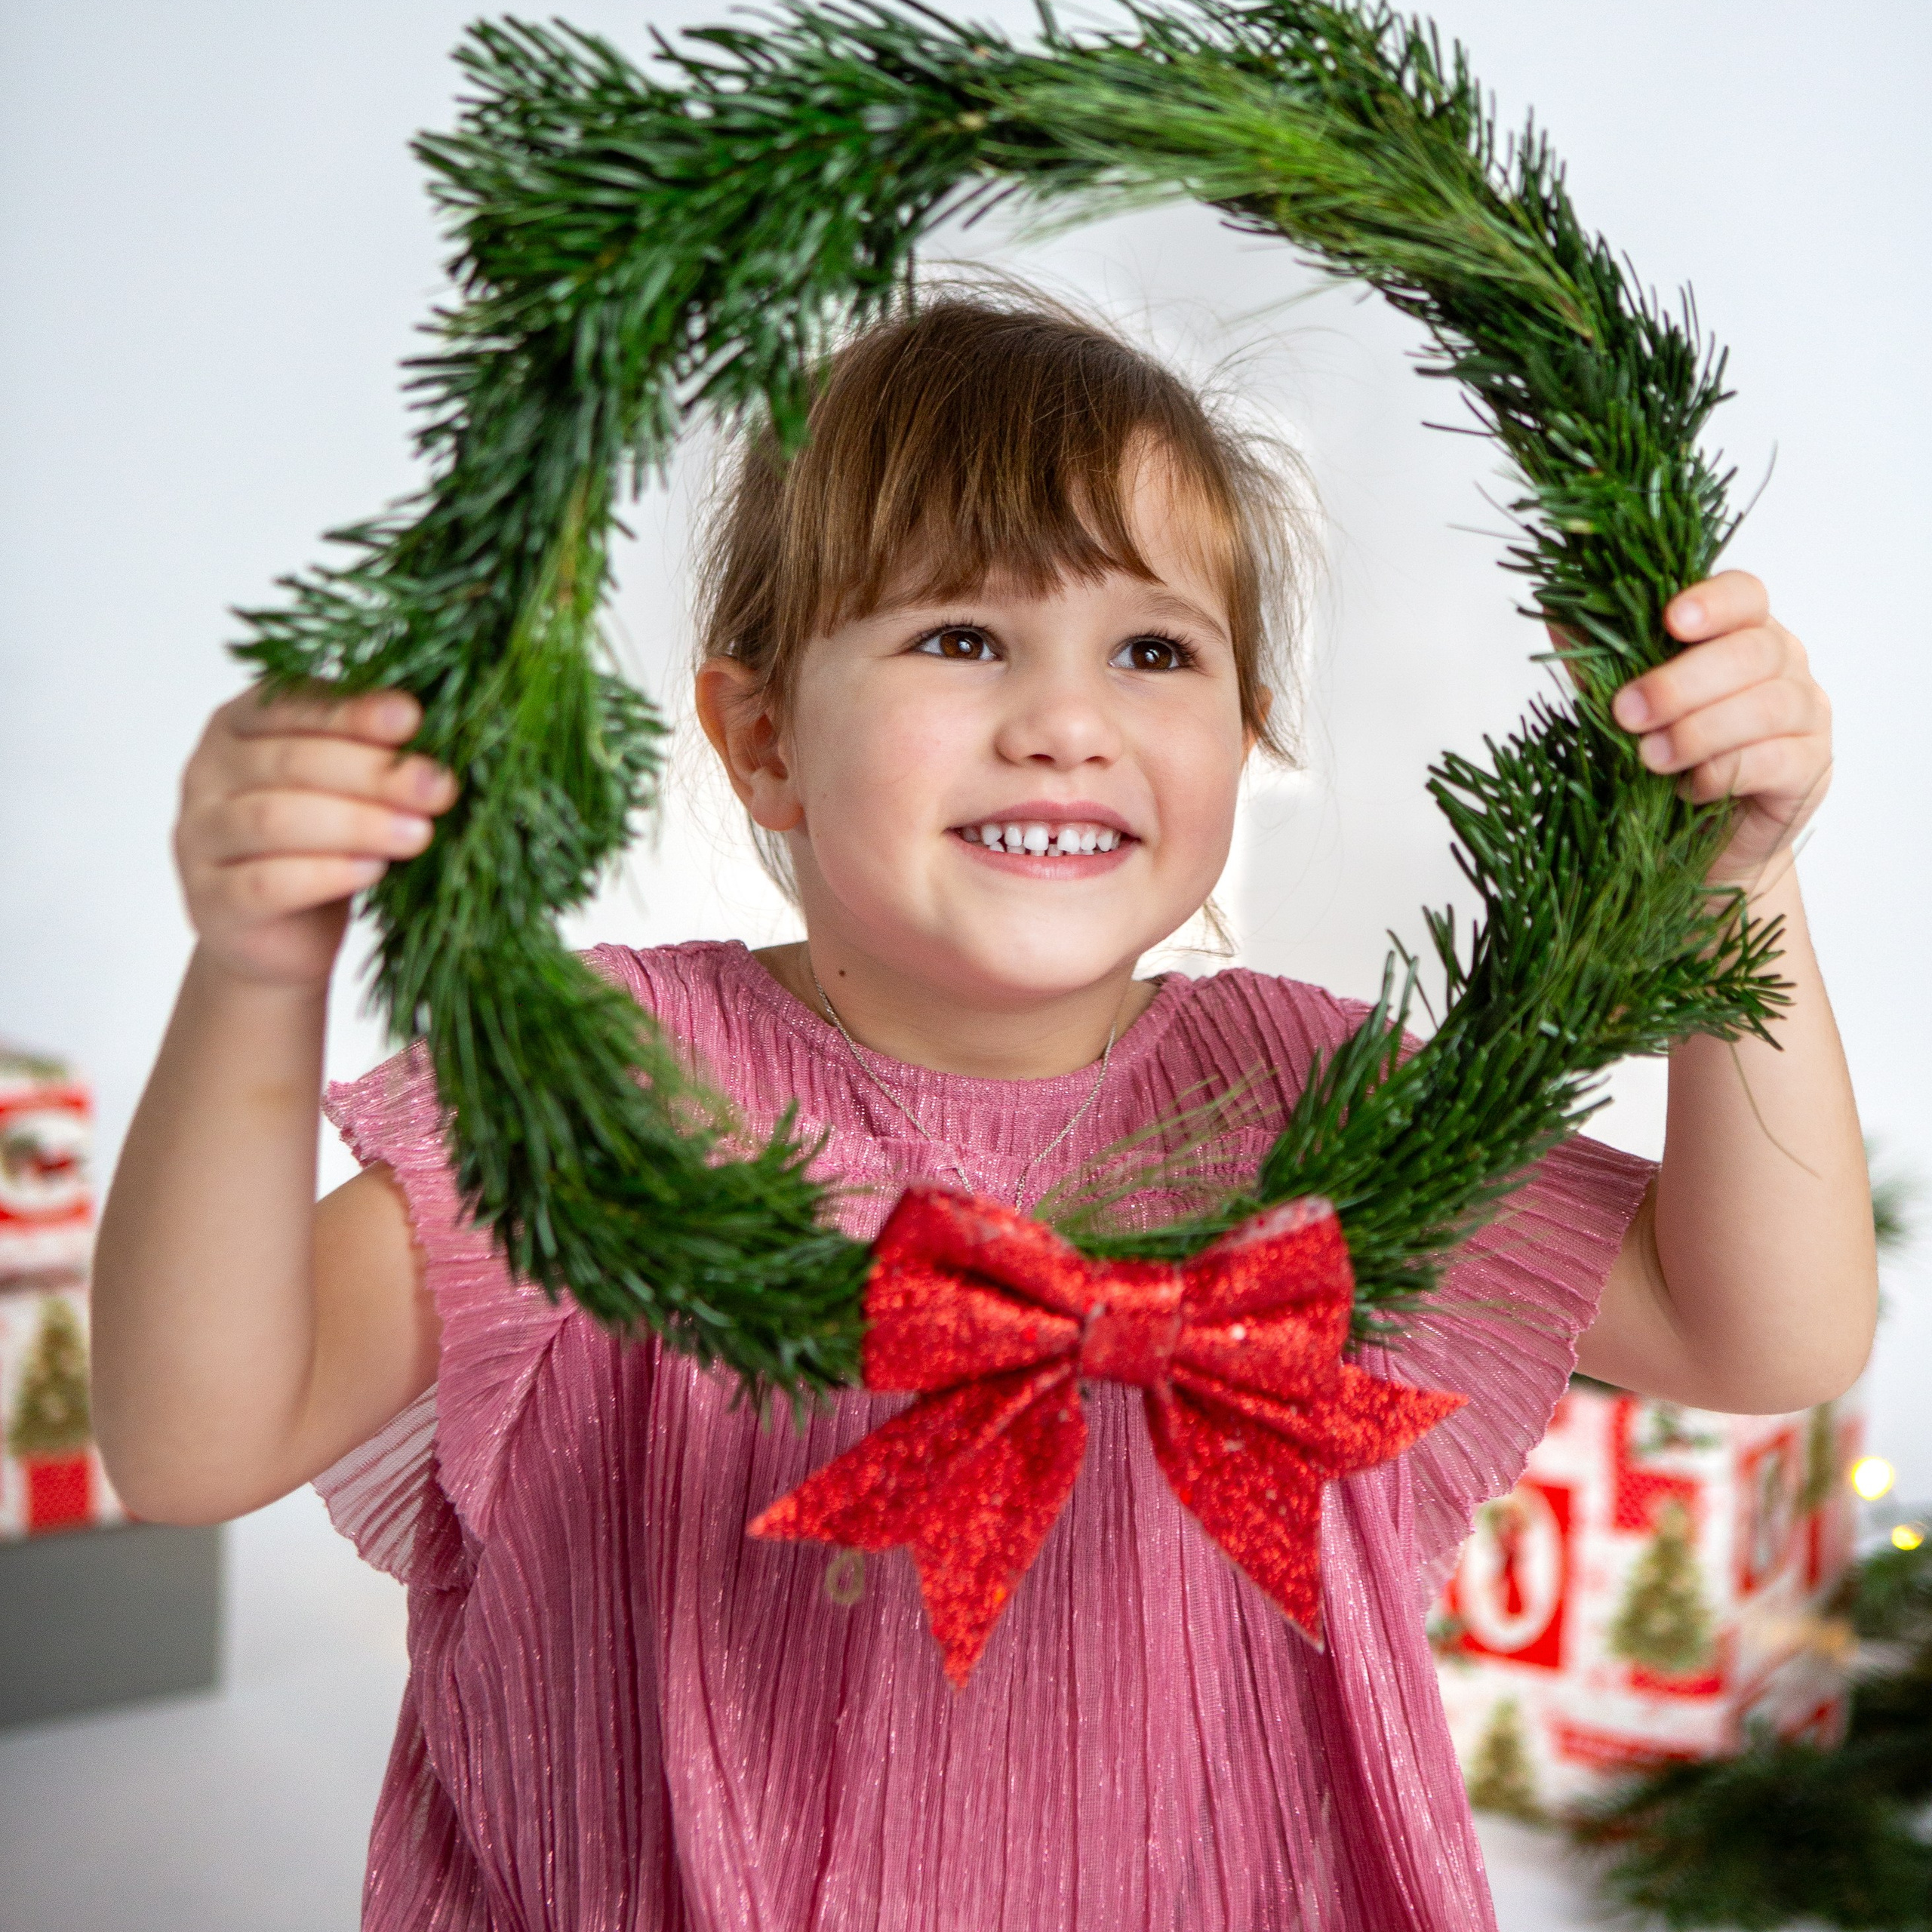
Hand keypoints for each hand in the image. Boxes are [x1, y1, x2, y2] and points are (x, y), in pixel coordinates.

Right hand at [176, 687, 456, 988]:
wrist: (280, 935)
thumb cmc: (321, 844)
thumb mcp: (346, 787)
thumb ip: (370, 753)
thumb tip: (440, 728)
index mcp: (238, 725)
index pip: (291, 705)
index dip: (352, 711)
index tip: (412, 718)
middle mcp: (206, 772)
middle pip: (289, 762)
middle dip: (372, 772)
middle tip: (437, 787)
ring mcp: (199, 837)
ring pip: (274, 820)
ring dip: (356, 824)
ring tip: (418, 833)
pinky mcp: (210, 901)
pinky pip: (265, 883)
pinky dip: (324, 874)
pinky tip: (371, 869)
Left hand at [1608, 570, 1831, 888]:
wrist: (1699, 835)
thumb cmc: (1662, 754)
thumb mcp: (1620, 700)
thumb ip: (1598, 655)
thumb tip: (1555, 608)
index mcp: (1741, 632)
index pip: (1745, 594)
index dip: (1712, 602)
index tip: (1670, 621)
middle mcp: (1784, 663)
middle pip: (1752, 651)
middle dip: (1681, 684)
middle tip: (1628, 713)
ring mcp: (1806, 713)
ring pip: (1766, 705)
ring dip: (1698, 732)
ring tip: (1650, 758)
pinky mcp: (1810, 766)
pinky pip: (1773, 759)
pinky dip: (1723, 772)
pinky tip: (1691, 788)